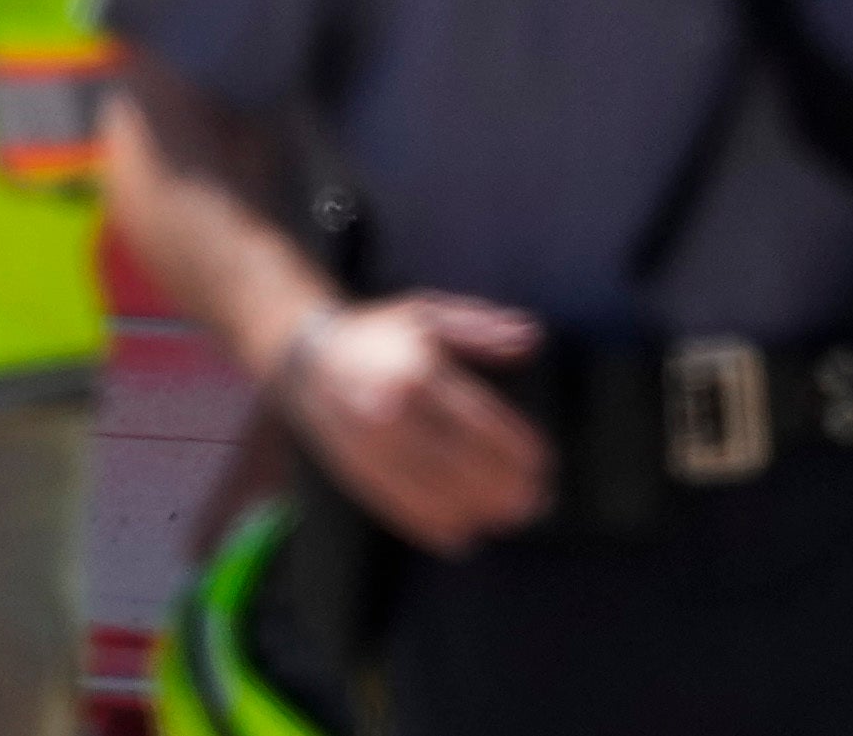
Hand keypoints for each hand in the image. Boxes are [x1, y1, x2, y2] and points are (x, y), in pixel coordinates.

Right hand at [278, 289, 556, 551]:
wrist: (307, 362)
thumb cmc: (379, 334)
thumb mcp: (430, 314)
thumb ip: (482, 328)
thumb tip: (532, 338)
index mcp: (417, 373)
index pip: (479, 421)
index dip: (516, 448)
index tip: (545, 463)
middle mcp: (393, 416)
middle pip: (461, 465)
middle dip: (505, 489)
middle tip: (539, 501)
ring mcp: (372, 451)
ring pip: (433, 495)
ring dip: (477, 513)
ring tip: (512, 520)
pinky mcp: (358, 475)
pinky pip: (400, 510)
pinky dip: (434, 529)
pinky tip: (464, 537)